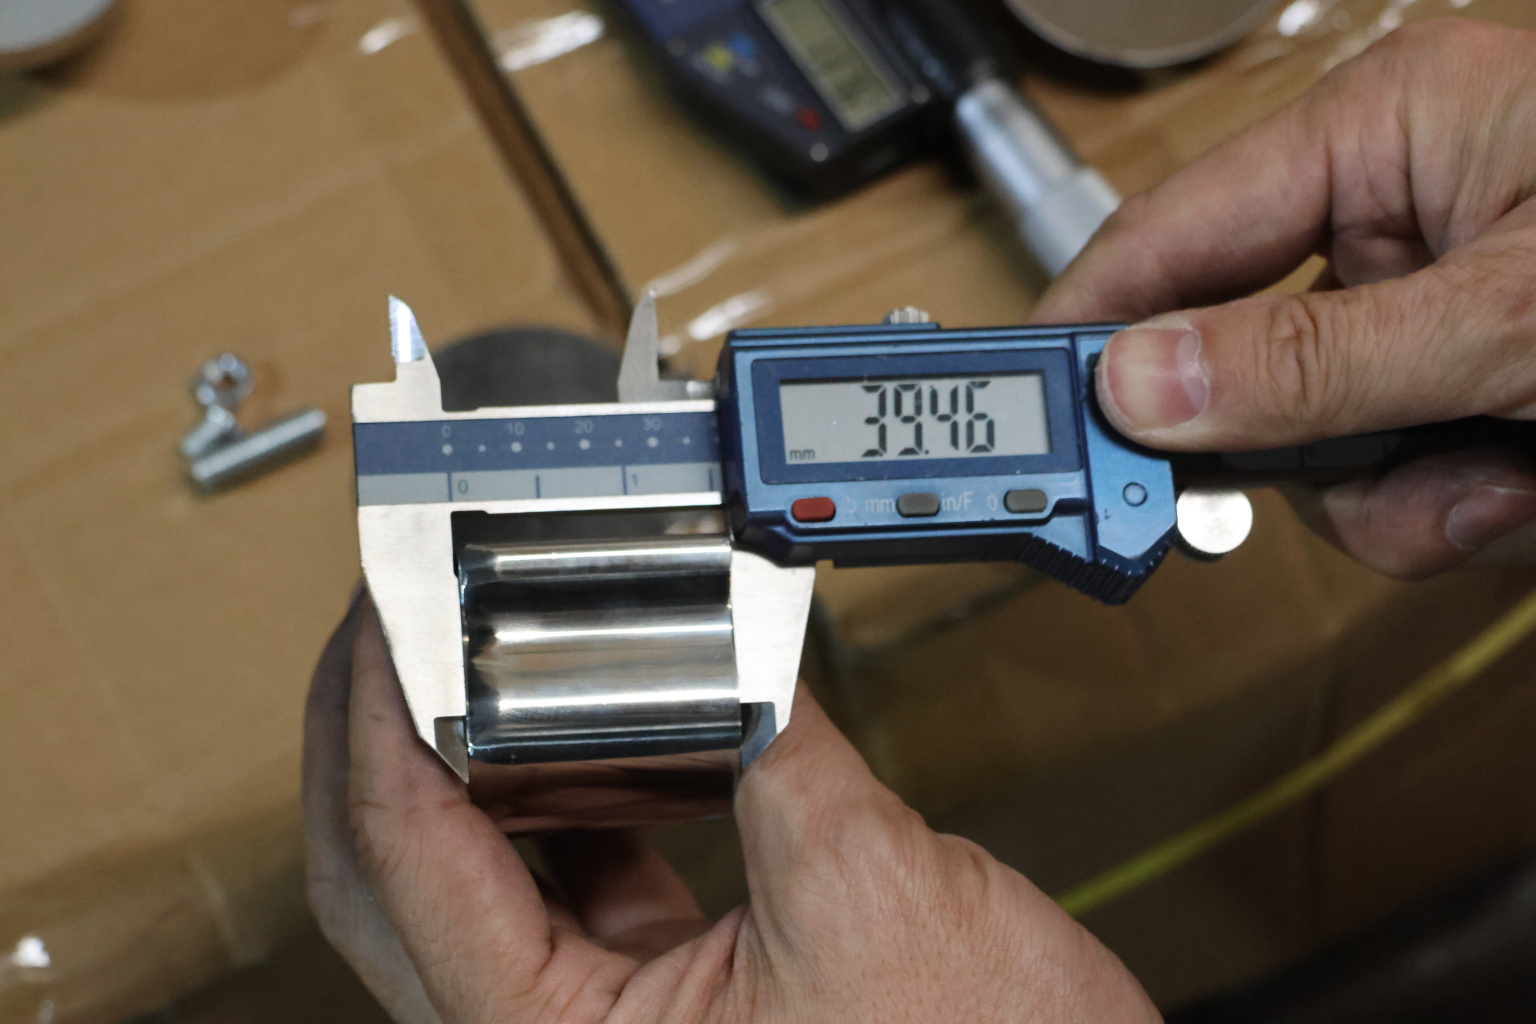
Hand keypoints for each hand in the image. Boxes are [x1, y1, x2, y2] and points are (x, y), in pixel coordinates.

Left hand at [303, 592, 1160, 1023]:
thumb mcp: (866, 888)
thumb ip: (776, 740)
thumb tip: (723, 628)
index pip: (404, 849)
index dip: (377, 709)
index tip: (383, 611)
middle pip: (390, 870)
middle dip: (374, 732)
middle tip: (388, 619)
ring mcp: (586, 1022)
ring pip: (461, 878)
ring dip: (454, 761)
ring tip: (461, 652)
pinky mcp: (645, 999)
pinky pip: (556, 884)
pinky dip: (555, 793)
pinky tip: (578, 721)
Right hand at [1035, 18, 1535, 578]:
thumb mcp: (1517, 314)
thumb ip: (1315, 360)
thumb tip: (1141, 384)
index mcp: (1388, 127)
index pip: (1175, 229)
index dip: (1094, 320)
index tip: (1029, 408)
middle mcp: (1397, 211)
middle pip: (1236, 353)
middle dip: (1284, 443)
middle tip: (1293, 491)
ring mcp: (1433, 306)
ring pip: (1315, 438)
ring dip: (1391, 492)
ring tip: (1496, 480)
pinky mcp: (1472, 381)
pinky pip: (1393, 472)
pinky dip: (1447, 507)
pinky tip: (1520, 490)